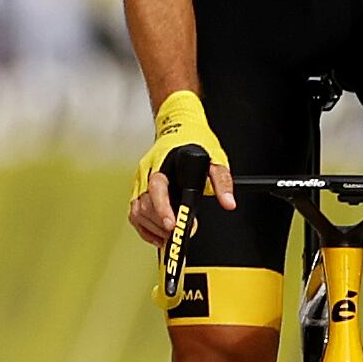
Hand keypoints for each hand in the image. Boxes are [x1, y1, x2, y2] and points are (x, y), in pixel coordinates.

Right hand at [129, 88, 225, 246]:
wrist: (180, 126)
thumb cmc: (194, 140)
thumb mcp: (215, 157)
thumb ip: (222, 181)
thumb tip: (228, 202)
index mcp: (163, 164)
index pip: (157, 189)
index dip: (163, 210)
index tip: (172, 225)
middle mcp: (148, 172)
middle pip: (145, 204)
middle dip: (161, 223)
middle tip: (179, 231)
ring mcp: (140, 181)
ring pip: (137, 211)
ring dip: (153, 228)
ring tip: (170, 235)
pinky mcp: (139, 189)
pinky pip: (134, 213)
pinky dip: (145, 228)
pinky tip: (158, 233)